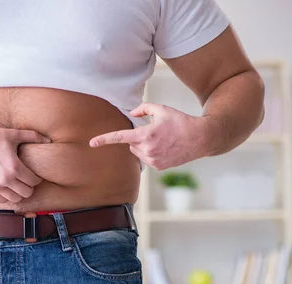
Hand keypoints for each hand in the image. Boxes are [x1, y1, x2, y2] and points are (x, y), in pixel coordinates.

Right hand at [0, 126, 50, 203]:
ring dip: (18, 193)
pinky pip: (1, 200)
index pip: (34, 181)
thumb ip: (32, 136)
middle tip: (26, 180)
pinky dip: (6, 196)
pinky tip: (5, 187)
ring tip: (16, 185)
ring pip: (16, 199)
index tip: (33, 175)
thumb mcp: (11, 134)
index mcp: (14, 167)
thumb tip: (48, 140)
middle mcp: (5, 180)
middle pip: (27, 193)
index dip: (36, 178)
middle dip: (29, 186)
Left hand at [89, 103, 212, 169]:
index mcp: (146, 135)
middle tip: (154, 131)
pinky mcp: (158, 167)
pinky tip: (165, 148)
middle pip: (130, 143)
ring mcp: (153, 161)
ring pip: (137, 152)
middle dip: (137, 137)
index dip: (104, 139)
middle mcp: (148, 150)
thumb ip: (143, 108)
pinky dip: (151, 152)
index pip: (120, 137)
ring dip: (143, 145)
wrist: (200, 138)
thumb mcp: (162, 109)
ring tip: (162, 139)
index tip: (92, 143)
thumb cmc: (181, 121)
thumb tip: (132, 114)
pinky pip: (146, 158)